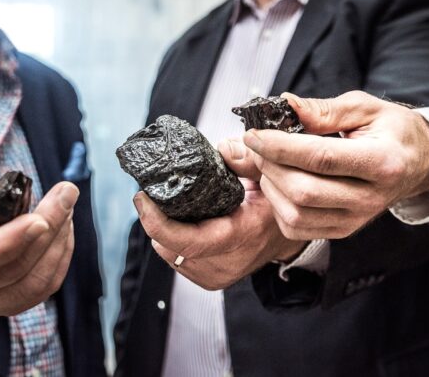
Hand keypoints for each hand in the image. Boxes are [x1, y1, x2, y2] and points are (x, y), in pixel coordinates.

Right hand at [0, 155, 77, 317]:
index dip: (8, 243)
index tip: (40, 218)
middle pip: (12, 271)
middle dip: (47, 230)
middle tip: (65, 194)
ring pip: (35, 283)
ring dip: (59, 242)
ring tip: (65, 206)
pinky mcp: (10, 302)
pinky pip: (45, 286)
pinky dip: (60, 255)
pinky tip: (62, 227)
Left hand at [134, 139, 304, 290]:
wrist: (286, 239)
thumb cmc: (275, 204)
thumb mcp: (268, 176)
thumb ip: (247, 160)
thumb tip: (221, 148)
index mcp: (242, 234)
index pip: (190, 241)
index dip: (158, 222)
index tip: (142, 198)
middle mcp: (227, 262)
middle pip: (171, 247)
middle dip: (157, 220)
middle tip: (154, 195)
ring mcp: (218, 275)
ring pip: (169, 254)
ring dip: (164, 232)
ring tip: (173, 209)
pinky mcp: (210, 280)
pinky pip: (177, 261)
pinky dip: (173, 242)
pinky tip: (185, 225)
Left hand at [242, 91, 428, 240]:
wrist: (418, 162)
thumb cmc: (391, 131)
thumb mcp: (365, 107)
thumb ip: (323, 109)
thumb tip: (285, 105)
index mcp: (383, 162)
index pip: (321, 158)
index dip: (281, 146)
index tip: (253, 134)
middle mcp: (370, 198)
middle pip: (304, 191)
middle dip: (270, 165)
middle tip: (257, 144)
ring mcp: (356, 219)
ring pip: (296, 214)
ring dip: (271, 185)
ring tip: (269, 161)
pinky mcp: (343, 230)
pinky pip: (297, 228)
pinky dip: (277, 206)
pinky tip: (279, 182)